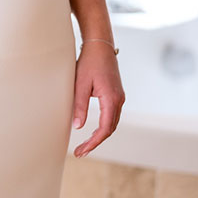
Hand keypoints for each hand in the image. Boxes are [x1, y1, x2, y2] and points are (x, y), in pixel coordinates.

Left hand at [71, 41, 123, 156]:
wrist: (100, 45)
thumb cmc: (89, 62)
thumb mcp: (80, 84)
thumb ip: (79, 106)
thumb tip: (78, 127)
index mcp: (112, 99)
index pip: (104, 129)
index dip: (93, 143)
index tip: (81, 151)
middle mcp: (119, 100)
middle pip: (110, 129)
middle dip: (95, 142)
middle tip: (80, 152)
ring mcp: (119, 97)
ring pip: (112, 123)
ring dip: (100, 136)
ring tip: (85, 146)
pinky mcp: (116, 94)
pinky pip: (112, 116)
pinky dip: (103, 126)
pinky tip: (93, 131)